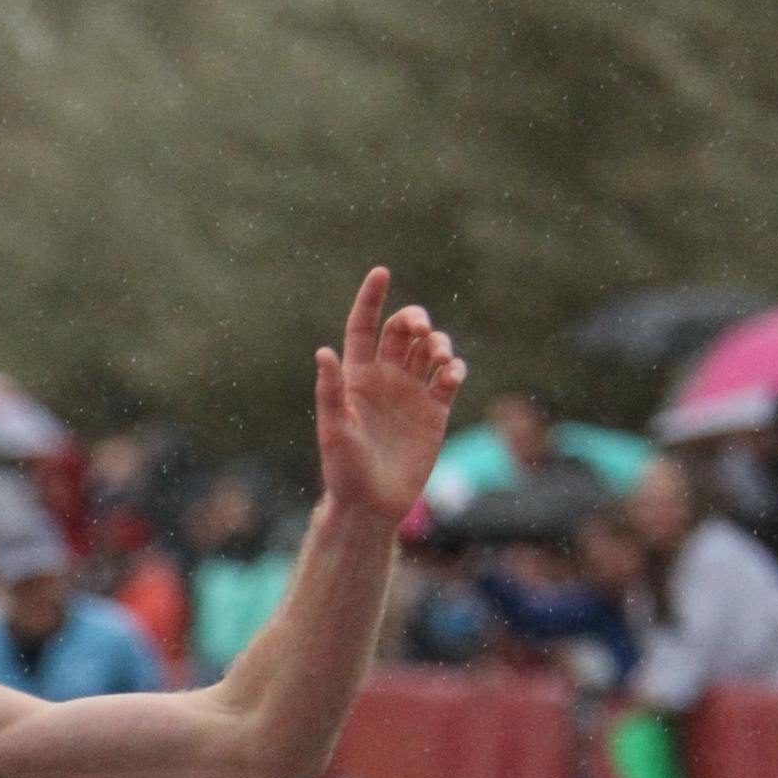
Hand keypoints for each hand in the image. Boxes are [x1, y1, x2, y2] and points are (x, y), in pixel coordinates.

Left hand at [314, 268, 465, 523]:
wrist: (371, 506)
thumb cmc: (344, 471)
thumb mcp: (334, 431)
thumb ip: (331, 392)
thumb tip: (323, 351)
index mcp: (356, 377)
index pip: (363, 327)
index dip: (371, 298)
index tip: (381, 272)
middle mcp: (384, 379)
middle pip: (402, 331)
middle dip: (415, 319)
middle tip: (422, 329)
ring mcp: (411, 394)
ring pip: (430, 349)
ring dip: (439, 343)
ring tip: (440, 358)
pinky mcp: (434, 412)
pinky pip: (449, 378)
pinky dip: (454, 369)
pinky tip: (450, 376)